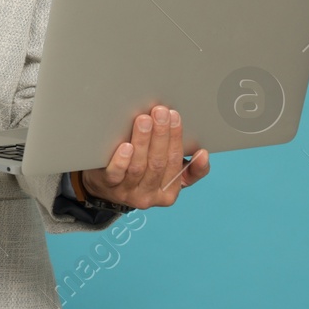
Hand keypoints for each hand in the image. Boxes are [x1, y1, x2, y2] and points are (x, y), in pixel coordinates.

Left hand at [81, 105, 209, 208]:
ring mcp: (128, 192)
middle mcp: (150, 196)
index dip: (176, 139)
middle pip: (158, 163)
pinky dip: (122, 160)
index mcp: (168, 193)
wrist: (105, 188)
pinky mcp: (108, 186)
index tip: (175, 117)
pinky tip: (126, 146)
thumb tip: (204, 154)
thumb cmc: (142, 175)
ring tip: (144, 120)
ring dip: (143, 141)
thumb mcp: (168, 176)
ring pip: (138, 166)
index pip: (176, 163)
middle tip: (160, 112)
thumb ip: (189, 168)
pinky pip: (116, 174)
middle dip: (161, 135)